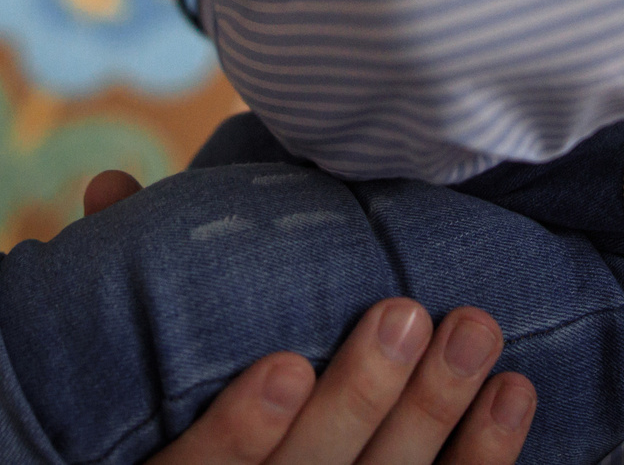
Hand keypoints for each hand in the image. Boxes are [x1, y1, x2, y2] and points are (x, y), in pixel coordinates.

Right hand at [77, 173, 536, 464]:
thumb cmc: (169, 421)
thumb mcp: (126, 376)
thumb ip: (123, 295)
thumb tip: (109, 186)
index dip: (239, 433)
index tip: (284, 367)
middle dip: (363, 401)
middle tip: (404, 314)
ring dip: (438, 415)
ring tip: (475, 330)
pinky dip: (486, 456)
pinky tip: (514, 393)